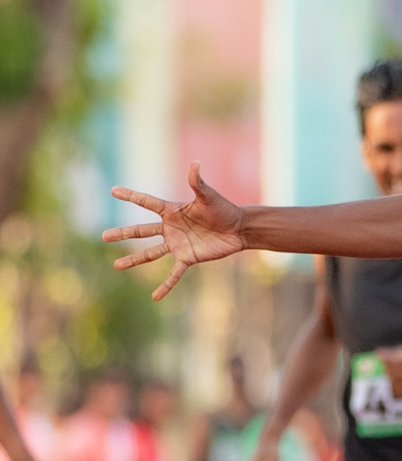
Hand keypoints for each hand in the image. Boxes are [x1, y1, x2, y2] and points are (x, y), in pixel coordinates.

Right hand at [103, 162, 244, 300]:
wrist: (239, 228)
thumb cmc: (224, 209)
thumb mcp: (209, 196)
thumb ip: (198, 182)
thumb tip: (195, 163)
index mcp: (172, 211)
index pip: (147, 202)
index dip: (131, 196)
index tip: (113, 191)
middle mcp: (171, 228)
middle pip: (142, 230)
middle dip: (123, 233)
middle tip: (103, 236)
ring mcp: (177, 243)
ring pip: (151, 253)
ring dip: (135, 260)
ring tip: (117, 266)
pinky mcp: (188, 257)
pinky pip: (174, 273)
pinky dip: (165, 285)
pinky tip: (155, 297)